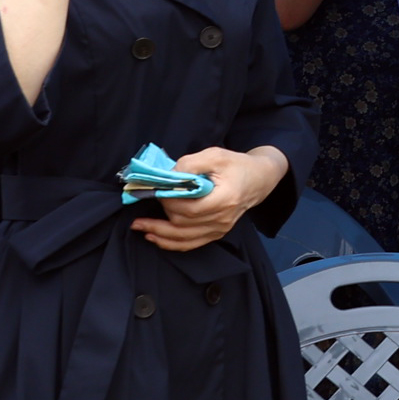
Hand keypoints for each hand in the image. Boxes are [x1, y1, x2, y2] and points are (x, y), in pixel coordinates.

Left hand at [133, 145, 288, 251]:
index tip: (155, 191)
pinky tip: (155, 238)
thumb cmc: (237, 165)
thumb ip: (189, 164)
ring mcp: (220, 229)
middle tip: (143, 205)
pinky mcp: (216, 233)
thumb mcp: (214, 155)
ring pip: (183, 238)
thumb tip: (166, 176)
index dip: (168, 201)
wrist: (259, 179)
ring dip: (159, 233)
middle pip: (183, 224)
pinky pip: (191, 244)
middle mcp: (222, 219)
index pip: (189, 208)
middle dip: (160, 215)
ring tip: (140, 226)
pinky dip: (171, 243)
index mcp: (224, 199)